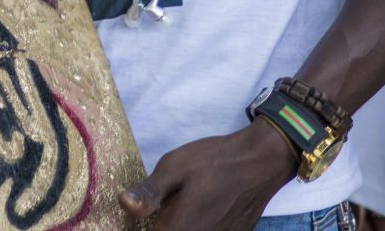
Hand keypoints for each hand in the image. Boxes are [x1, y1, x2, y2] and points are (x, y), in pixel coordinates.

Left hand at [120, 120, 298, 228]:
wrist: (261, 161)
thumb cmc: (215, 161)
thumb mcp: (174, 166)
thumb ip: (148, 192)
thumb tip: (123, 203)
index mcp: (179, 228)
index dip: (142, 226)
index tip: (147, 212)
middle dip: (161, 225)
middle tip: (161, 209)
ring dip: (177, 226)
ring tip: (178, 208)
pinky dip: (196, 226)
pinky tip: (197, 211)